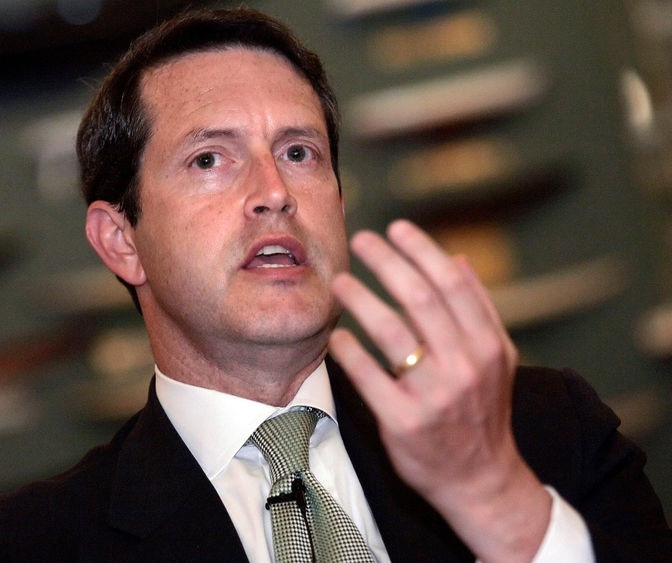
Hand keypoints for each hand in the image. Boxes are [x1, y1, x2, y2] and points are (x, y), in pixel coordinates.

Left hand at [328, 220, 549, 561]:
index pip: (453, 283)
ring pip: (391, 332)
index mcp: (488, 345)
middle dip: (387, 261)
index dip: (422, 250)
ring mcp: (434, 395)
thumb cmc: (483, 411)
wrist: (481, 479)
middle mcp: (465, 366)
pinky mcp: (403, 421)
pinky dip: (348, 351)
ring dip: (360, 299)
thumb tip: (458, 257)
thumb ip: (479, 307)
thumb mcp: (497, 358)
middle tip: (361, 240)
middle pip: (420, 298)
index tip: (396, 228)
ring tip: (340, 281)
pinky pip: (368, 376)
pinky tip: (336, 335)